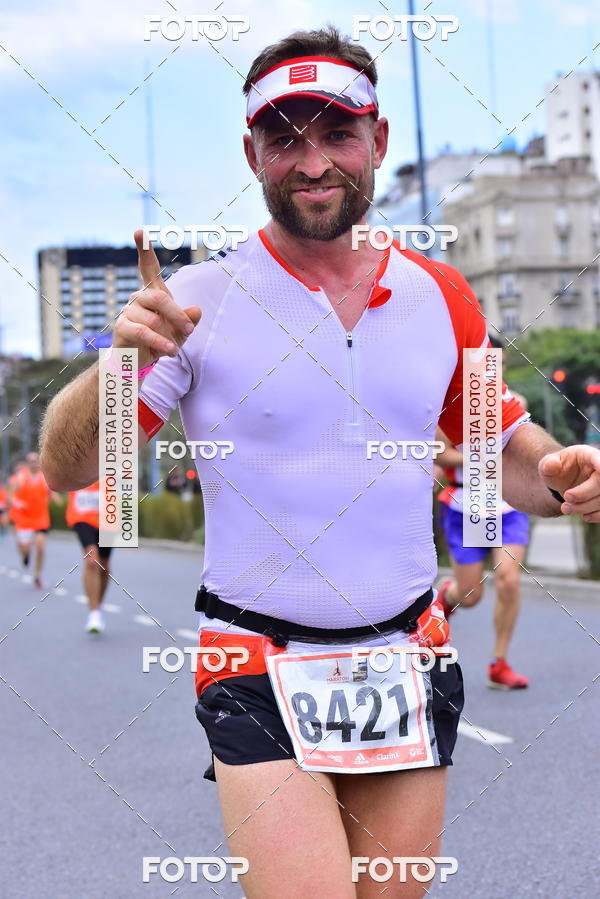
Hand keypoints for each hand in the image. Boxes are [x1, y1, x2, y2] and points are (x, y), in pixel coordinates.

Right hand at [112, 230, 201, 368]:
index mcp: (153, 293)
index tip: (139, 232)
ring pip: (154, 318)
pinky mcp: (122, 327)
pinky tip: (170, 351)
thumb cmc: (160, 341)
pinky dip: (160, 342)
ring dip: (168, 336)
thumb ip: (189, 320)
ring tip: (173, 349)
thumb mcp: (181, 331)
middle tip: (189, 330)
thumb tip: (197, 310)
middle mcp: (138, 298)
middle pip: (160, 297)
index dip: (145, 250)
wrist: (139, 361)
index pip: (148, 268)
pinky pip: (143, 331)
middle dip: (178, 315)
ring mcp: (128, 311)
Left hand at [539, 445, 599, 521]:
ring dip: (585, 507)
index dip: (599, 462)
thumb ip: (548, 464)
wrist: (562, 480)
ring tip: (565, 508)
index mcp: (587, 455)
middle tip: (567, 497)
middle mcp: (599, 468)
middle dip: (584, 493)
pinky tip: (585, 516)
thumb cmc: (556, 468)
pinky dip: (596, 515)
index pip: (596, 457)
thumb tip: (552, 465)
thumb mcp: (548, 464)